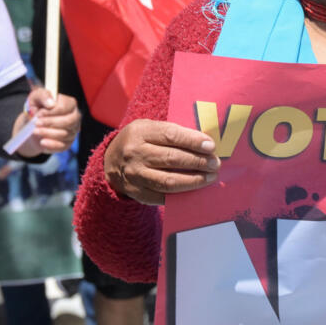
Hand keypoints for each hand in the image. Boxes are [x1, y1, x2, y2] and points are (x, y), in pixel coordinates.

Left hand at [13, 88, 79, 156]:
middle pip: (69, 121)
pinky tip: (42, 142)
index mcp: (70, 103)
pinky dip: (52, 144)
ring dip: (48, 133)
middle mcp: (75, 117)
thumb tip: (51, 103)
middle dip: (51, 123)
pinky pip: (63, 145)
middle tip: (37, 123)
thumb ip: (43, 96)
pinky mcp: (68, 142)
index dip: (51, 112)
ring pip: (65, 134)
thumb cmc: (36, 108)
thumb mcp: (35, 98)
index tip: (39, 114)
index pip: (65, 108)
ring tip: (35, 131)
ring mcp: (73, 131)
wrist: (32, 125)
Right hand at [104, 119, 220, 204]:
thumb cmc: (139, 141)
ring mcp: (135, 175)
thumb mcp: (149, 128)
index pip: (171, 135)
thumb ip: (172, 133)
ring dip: (194, 180)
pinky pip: (163, 196)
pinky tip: (195, 189)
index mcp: (140, 132)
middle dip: (198, 162)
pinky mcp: (137, 192)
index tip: (211, 146)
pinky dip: (181, 194)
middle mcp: (135, 153)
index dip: (193, 141)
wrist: (110, 161)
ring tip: (210, 177)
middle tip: (215, 164)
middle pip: (172, 158)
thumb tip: (205, 143)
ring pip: (169, 180)